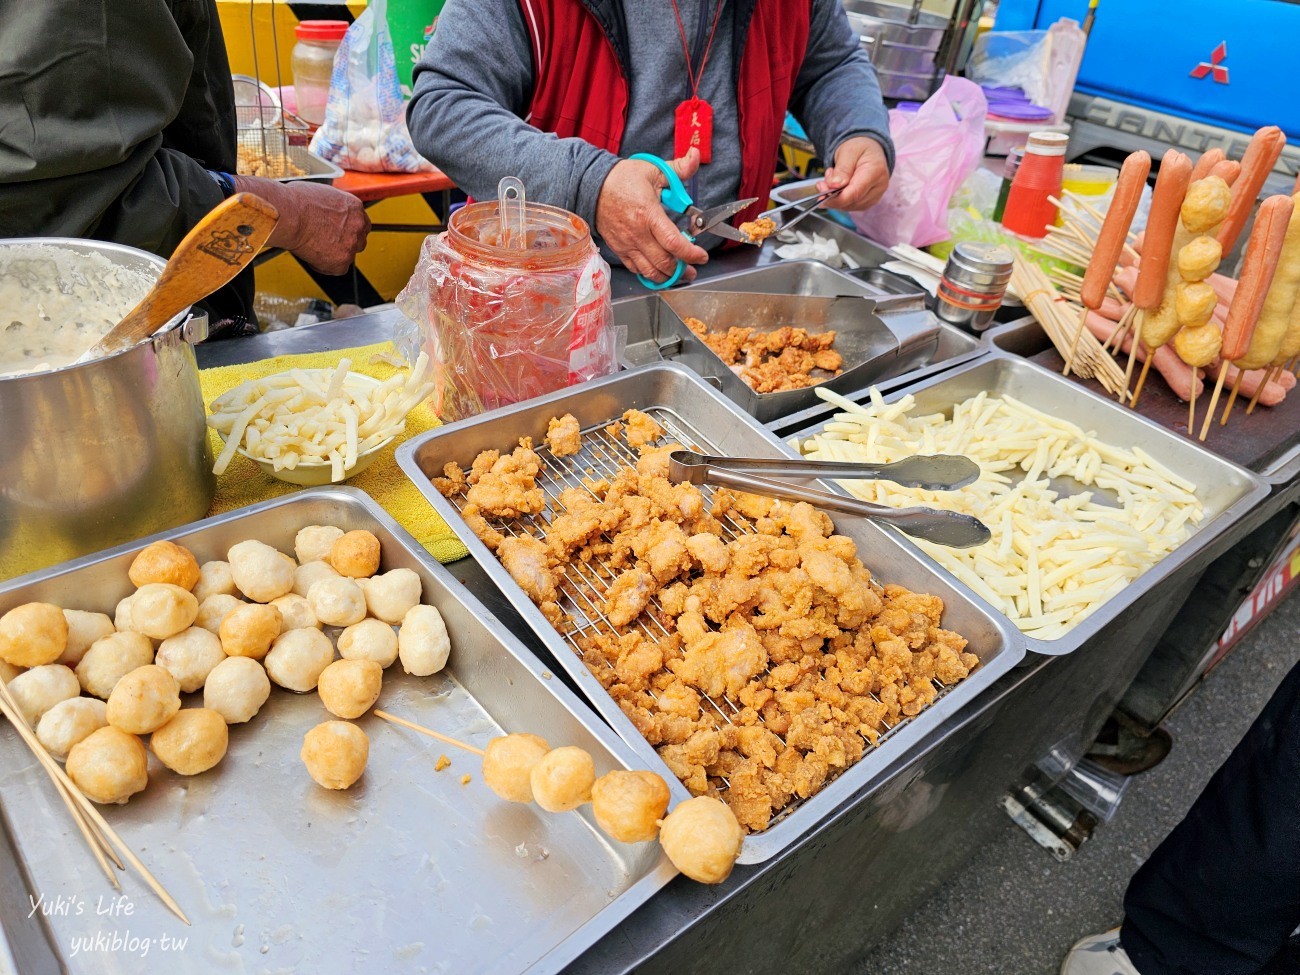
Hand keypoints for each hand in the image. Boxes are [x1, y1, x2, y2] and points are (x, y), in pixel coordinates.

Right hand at [232, 175, 370, 274]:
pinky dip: (323, 266)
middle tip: (328, 242)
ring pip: (348, 256)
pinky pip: (336, 269)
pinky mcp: (341, 262)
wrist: (290, 215)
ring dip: (334, 254)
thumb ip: (333, 207)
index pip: (361, 223)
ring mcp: (351, 245)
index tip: (341, 232)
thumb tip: (327, 212)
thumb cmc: (297, 202)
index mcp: (354, 207)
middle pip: (359, 240)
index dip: (349, 229)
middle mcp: (357, 226)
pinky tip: (311, 255)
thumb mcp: (322, 194)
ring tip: (314, 247)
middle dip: (345, 243)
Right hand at [595, 148, 707, 282]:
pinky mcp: (619, 249)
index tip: (701, 256)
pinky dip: (650, 275)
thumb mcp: (653, 170)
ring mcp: (627, 244)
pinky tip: (660, 272)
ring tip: (680, 275)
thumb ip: (679, 167)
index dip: (691, 254)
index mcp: (648, 214)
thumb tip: (695, 155)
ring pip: (650, 271)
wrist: (592, 187)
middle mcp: (637, 233)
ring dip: (668, 276)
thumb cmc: (623, 179)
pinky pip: (636, 269)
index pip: (673, 242)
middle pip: (664, 262)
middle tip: (693, 269)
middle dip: (683, 270)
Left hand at [819, 136, 889, 211]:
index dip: (836, 197)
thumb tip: (834, 186)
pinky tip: (838, 186)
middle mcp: (879, 187)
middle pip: (850, 201)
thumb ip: (842, 169)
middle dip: (832, 195)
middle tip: (822, 182)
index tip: (821, 189)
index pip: (855, 193)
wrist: (869, 150)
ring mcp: (874, 196)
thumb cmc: (860, 148)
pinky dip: (839, 199)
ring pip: (848, 206)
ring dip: (834, 197)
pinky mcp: (868, 202)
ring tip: (832, 179)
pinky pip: (849, 206)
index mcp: (876, 171)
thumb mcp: (848, 151)